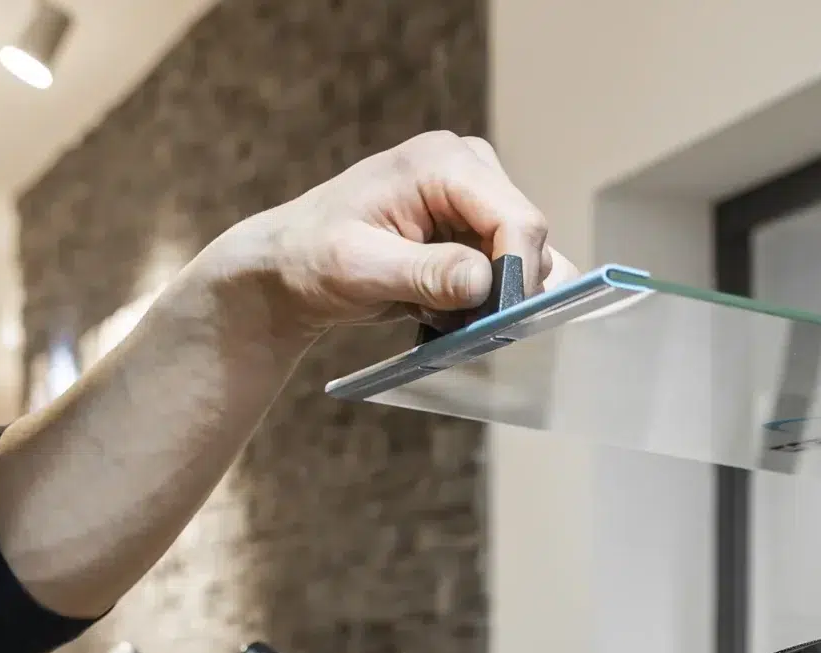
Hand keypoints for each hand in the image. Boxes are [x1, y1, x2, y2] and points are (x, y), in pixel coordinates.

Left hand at [203, 130, 577, 345]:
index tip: (491, 321)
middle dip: (502, 289)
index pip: (517, 219)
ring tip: (435, 307)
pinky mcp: (476, 229)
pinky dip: (484, 301)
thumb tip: (483, 282)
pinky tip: (442, 305)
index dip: (516, 273)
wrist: (291, 266)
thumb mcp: (359, 267)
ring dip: (490, 299)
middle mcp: (470, 169)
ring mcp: (476, 199)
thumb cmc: (312, 257)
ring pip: (524, 261)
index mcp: (443, 163)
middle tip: (451, 318)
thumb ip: (424, 272)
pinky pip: (508, 273)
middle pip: (529, 239)